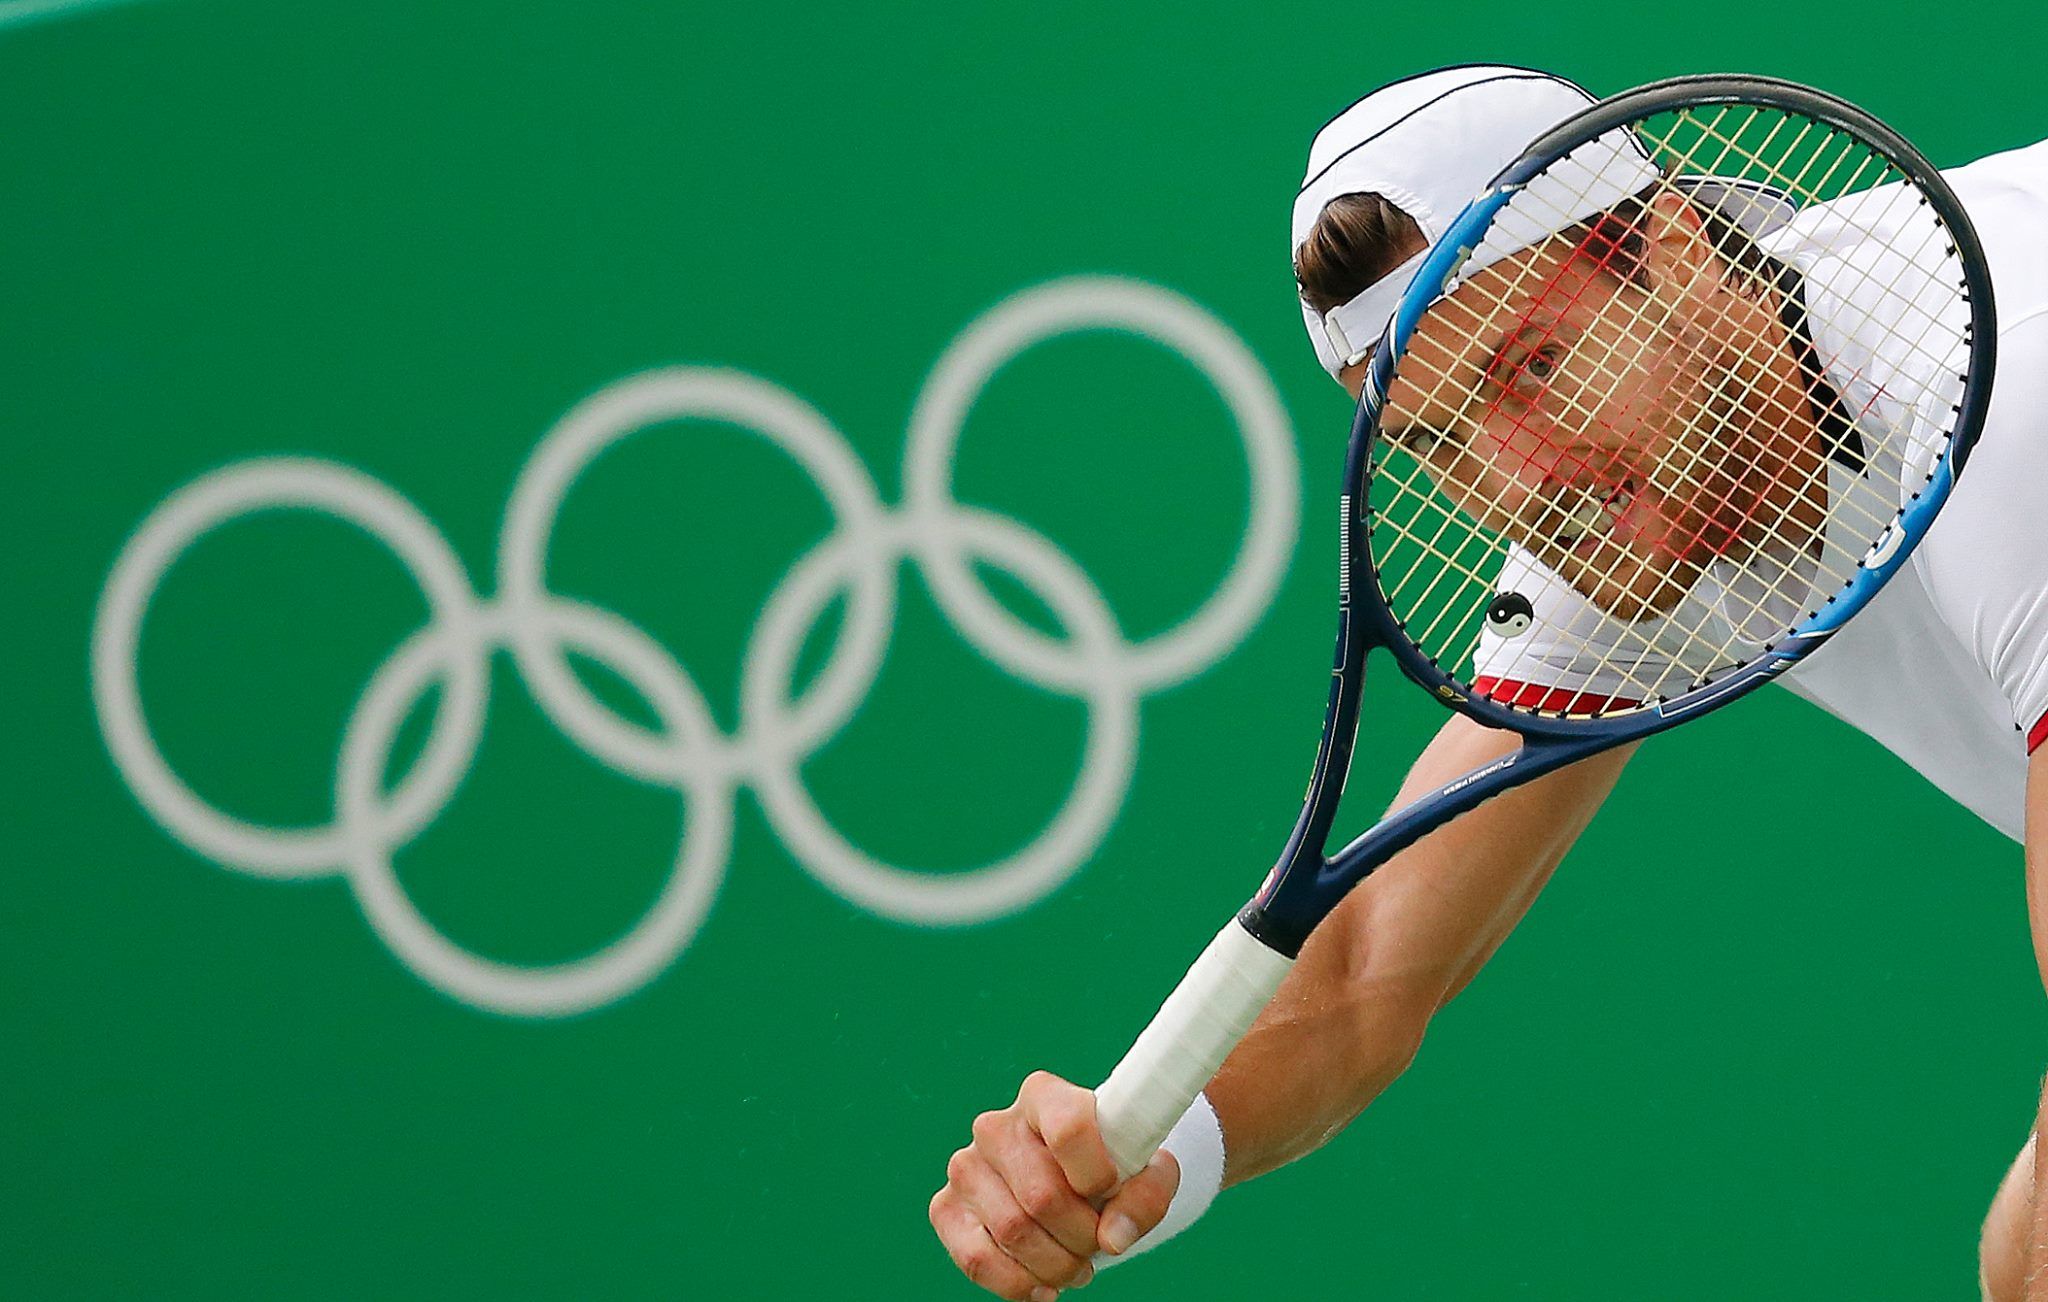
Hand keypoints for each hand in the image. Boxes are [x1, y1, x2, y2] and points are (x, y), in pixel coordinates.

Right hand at [930, 1071, 1179, 1299]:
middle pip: (1043, 1195)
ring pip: (1013, 1231)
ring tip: (1077, 1265)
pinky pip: (976, 1258)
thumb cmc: (1109, 1168)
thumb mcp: (1144, 1171)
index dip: (1098, 1174)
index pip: (1068, 1129)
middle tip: (1098, 1244)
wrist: (1074, 1181)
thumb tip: (1113, 1238)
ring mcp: (966, 1167)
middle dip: (1082, 1236)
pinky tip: (1044, 1286)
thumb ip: (1145, 1195)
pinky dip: (1017, 1284)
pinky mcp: (946, 1208)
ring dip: (1056, 1265)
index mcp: (1043, 1096)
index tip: (1112, 1192)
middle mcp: (996, 1126)